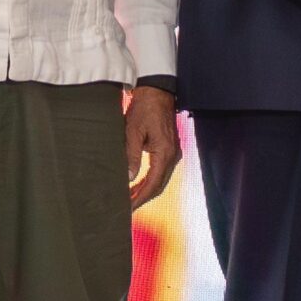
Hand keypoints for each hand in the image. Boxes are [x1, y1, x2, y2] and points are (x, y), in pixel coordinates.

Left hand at [125, 84, 181, 209]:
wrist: (156, 92)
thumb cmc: (143, 109)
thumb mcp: (132, 131)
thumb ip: (131, 155)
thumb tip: (130, 178)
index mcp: (165, 153)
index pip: (153, 184)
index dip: (141, 198)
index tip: (129, 208)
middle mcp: (172, 156)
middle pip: (159, 185)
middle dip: (143, 198)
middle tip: (126, 208)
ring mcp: (173, 153)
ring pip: (160, 179)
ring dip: (146, 190)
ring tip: (129, 199)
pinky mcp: (169, 149)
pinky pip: (161, 171)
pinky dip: (149, 180)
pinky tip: (138, 184)